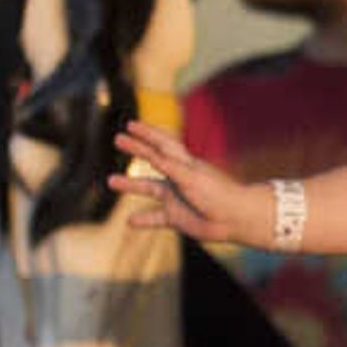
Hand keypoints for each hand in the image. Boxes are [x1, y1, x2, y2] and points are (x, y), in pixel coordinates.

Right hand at [114, 119, 256, 242]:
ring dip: (130, 184)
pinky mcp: (177, 217)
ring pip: (149, 188)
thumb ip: (171, 167)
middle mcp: (178, 178)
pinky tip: (129, 222)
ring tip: (110, 181)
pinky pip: (156, 218)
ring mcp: (176, 197)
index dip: (147, 133)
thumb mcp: (191, 177)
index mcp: (185, 163)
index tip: (130, 124)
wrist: (236, 219)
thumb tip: (152, 156)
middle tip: (118, 139)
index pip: (162, 143)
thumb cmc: (218, 194)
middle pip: (153, 159)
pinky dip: (143, 219)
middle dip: (137, 149)